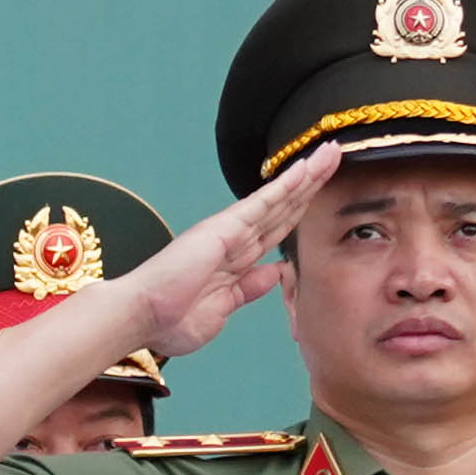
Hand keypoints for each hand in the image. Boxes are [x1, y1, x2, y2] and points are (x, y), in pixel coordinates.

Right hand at [127, 150, 337, 362]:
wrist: (140, 317)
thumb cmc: (168, 322)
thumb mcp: (221, 311)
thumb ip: (249, 289)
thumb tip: (275, 272)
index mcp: (236, 262)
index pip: (277, 230)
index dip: (301, 210)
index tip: (322, 194)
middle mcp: (235, 241)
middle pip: (284, 208)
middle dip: (311, 184)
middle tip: (335, 157)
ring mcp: (230, 231)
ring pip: (279, 199)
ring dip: (307, 176)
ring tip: (331, 152)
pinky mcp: (226, 227)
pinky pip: (263, 202)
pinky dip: (286, 185)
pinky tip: (306, 168)